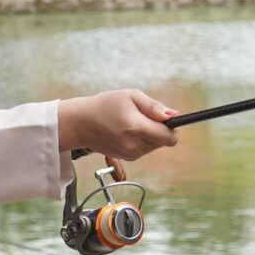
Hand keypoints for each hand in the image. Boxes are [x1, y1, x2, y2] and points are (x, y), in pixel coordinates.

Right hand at [56, 90, 179, 162]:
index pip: (170, 138)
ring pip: (155, 145)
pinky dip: (141, 140)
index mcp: (136, 128)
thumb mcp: (131, 96)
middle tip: (141, 116)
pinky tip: (126, 131)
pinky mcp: (128, 159)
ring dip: (150, 134)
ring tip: (131, 122)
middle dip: (159, 128)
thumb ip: (154, 107)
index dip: (173, 127)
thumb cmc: (105, 105)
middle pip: (164, 141)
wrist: (81, 123)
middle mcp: (135, 145)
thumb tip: (174, 116)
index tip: (165, 118)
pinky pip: (145, 149)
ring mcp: (131, 155)